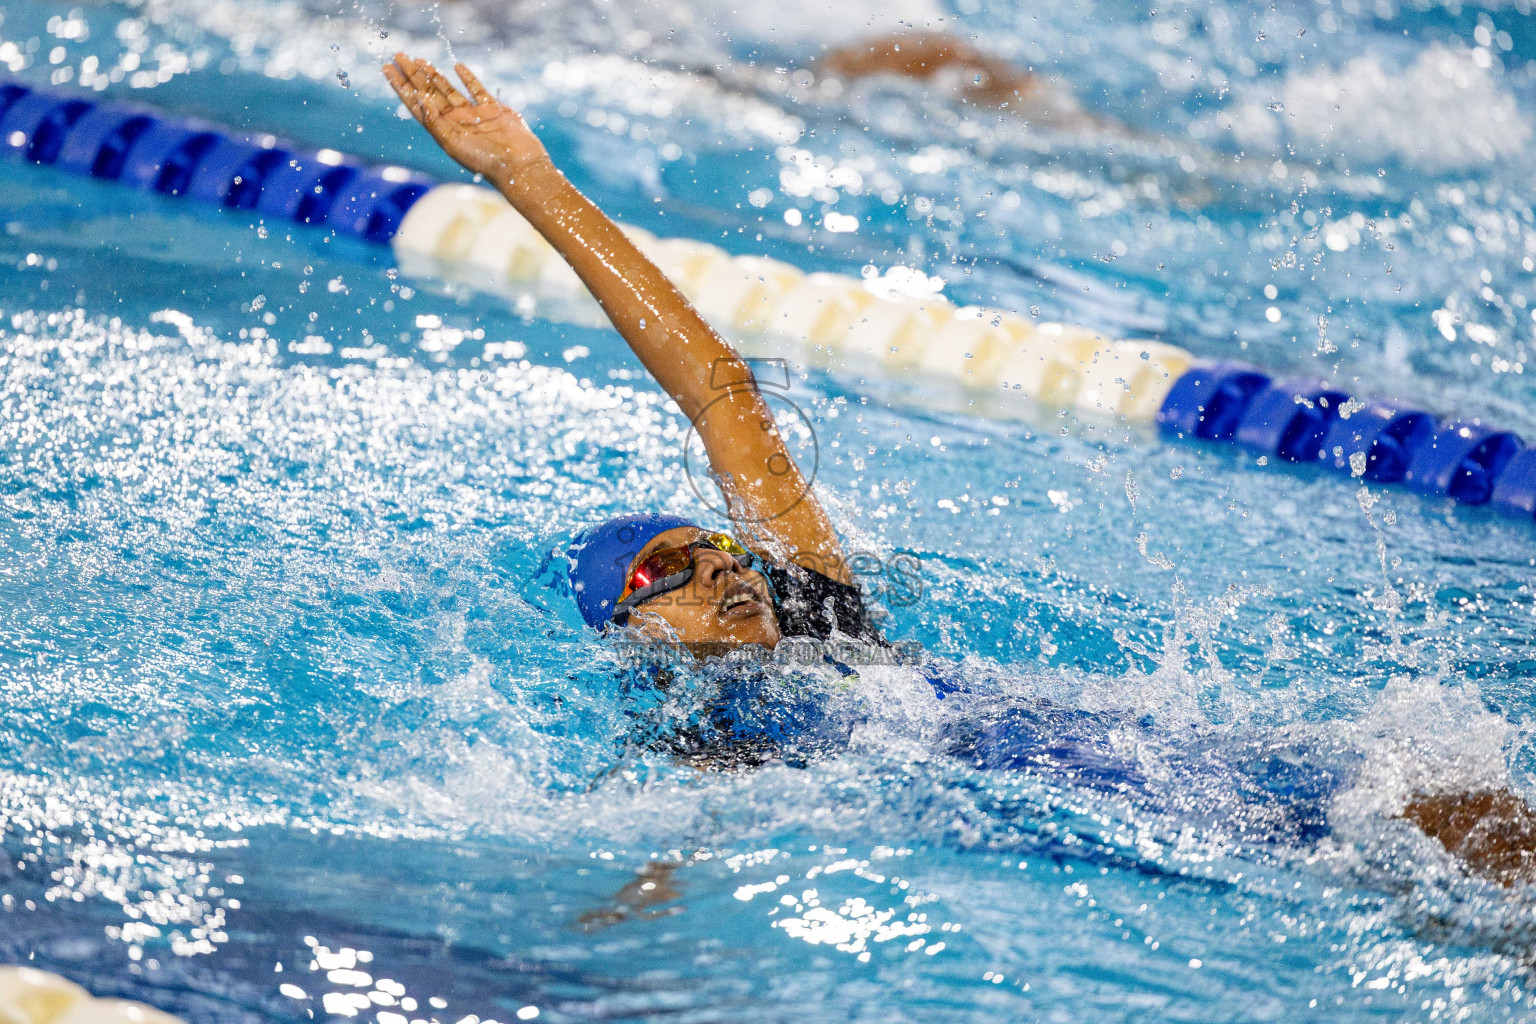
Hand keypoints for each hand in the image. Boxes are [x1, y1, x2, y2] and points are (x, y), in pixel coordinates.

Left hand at [382, 53, 550, 184]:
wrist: (519, 165)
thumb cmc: (485, 161)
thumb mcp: (453, 143)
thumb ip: (434, 121)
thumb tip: (418, 97)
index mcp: (443, 130)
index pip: (416, 104)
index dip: (401, 85)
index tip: (388, 68)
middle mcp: (455, 121)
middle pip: (429, 92)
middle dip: (413, 74)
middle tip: (399, 55)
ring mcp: (474, 114)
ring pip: (449, 89)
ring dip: (434, 74)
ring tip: (419, 59)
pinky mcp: (493, 109)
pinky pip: (477, 90)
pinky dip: (468, 78)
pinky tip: (457, 67)